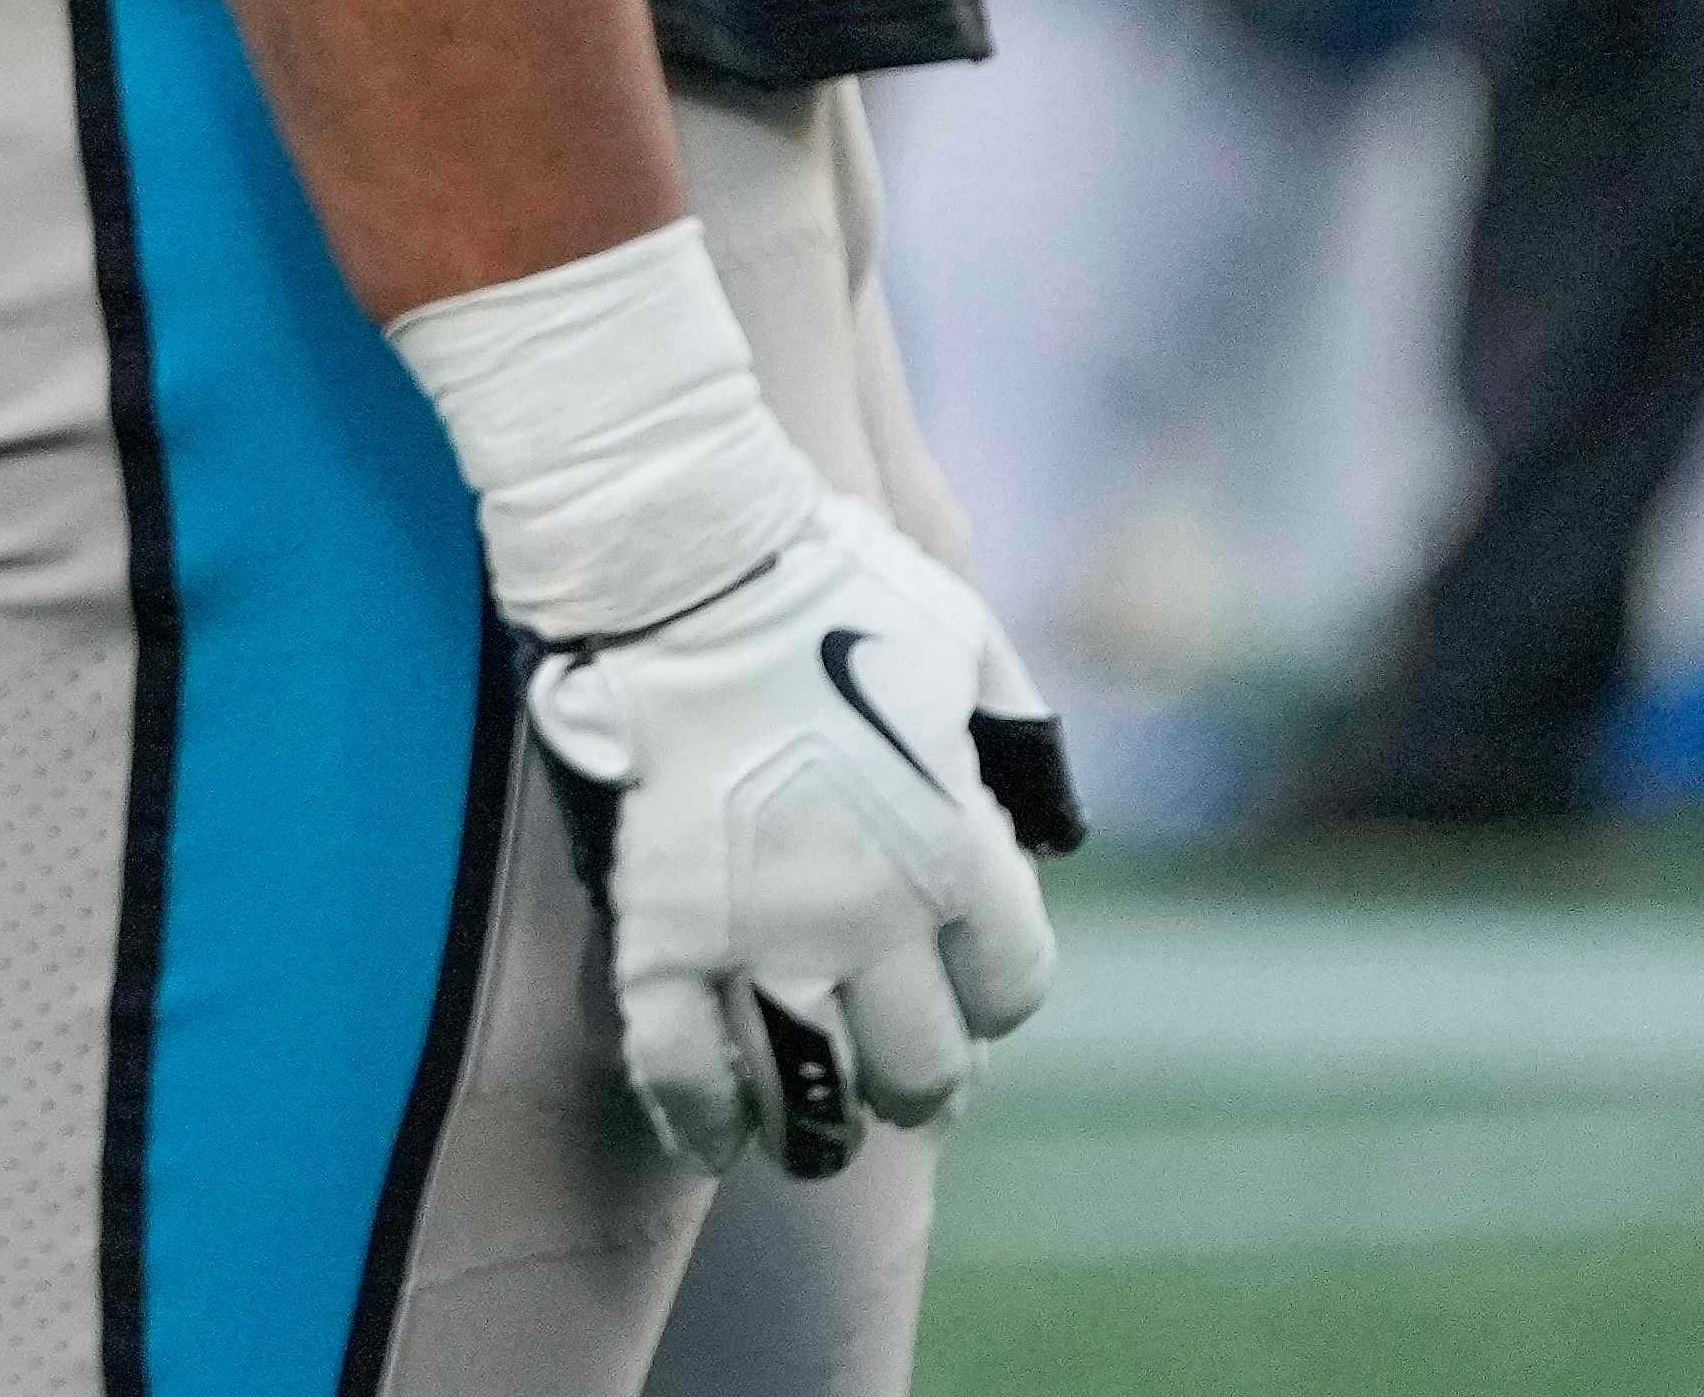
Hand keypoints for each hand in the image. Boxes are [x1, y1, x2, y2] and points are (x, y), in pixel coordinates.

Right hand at [521, 491, 1076, 1175]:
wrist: (681, 558)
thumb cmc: (828, 584)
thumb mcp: (968, 647)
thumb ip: (1015, 741)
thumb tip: (1042, 823)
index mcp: (961, 855)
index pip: (1008, 991)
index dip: (988, 996)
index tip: (958, 986)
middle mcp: (875, 918)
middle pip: (921, 1066)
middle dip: (914, 1081)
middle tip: (890, 1081)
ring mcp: (761, 932)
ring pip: (809, 1088)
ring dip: (816, 1131)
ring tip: (805, 1145)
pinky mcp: (662, 929)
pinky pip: (681, 1063)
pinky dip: (698, 1118)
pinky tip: (710, 1144)